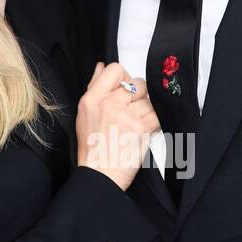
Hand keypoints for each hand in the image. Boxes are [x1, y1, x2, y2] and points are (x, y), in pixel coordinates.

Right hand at [76, 61, 160, 191]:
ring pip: (150, 100)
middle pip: (138, 83)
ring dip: (148, 111)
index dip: (124, 77)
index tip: (124, 90)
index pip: (115, 69)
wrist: (100, 175)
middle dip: (140, 96)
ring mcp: (126, 115)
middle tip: (133, 111)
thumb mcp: (84, 114)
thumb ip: (94, 87)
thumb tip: (101, 66)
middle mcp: (109, 104)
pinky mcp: (141, 128)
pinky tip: (144, 131)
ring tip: (136, 124)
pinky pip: (157, 115)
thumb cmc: (92, 148)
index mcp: (92, 98)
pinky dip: (155, 122)